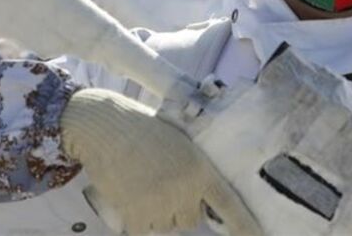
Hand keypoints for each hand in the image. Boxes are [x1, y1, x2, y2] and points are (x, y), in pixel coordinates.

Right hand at [60, 88, 261, 234]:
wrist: (105, 126)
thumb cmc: (142, 129)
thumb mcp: (180, 143)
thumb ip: (194, 170)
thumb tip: (202, 199)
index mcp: (200, 170)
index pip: (228, 205)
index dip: (246, 226)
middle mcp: (185, 191)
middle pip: (191, 219)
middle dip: (179, 207)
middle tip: (160, 180)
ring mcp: (160, 206)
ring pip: (165, 225)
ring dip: (155, 212)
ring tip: (140, 181)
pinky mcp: (135, 217)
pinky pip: (143, 231)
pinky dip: (136, 220)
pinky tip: (129, 196)